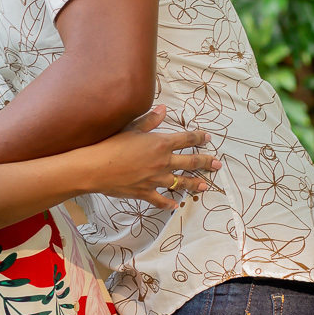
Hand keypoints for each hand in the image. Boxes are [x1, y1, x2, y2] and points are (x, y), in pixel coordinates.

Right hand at [88, 105, 220, 209]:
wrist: (95, 168)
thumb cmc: (110, 145)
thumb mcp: (131, 128)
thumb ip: (150, 120)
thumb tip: (164, 108)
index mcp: (160, 143)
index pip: (186, 139)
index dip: (199, 138)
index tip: (207, 138)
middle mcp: (162, 162)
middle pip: (191, 162)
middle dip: (206, 162)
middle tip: (217, 164)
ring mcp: (155, 179)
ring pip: (181, 182)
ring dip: (194, 183)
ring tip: (205, 185)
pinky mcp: (145, 192)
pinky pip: (161, 200)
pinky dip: (169, 204)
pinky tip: (176, 206)